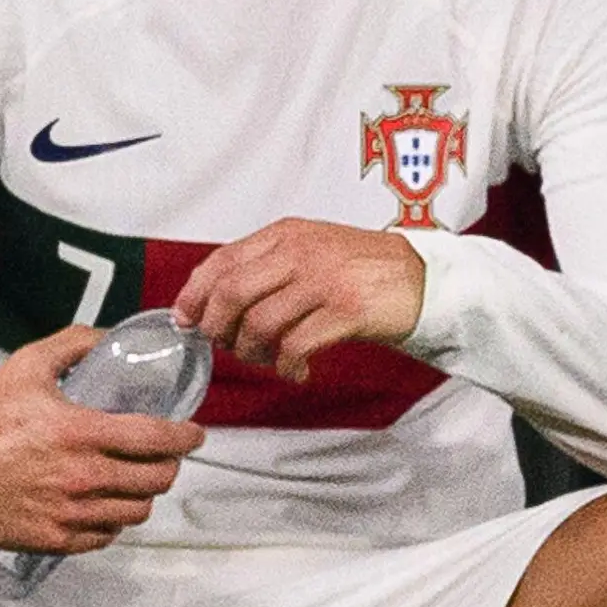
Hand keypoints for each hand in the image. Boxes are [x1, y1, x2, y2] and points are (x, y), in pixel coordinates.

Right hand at [0, 323, 203, 555]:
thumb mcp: (29, 365)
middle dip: (169, 466)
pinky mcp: (54, 539)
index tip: (194, 435)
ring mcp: (69, 512)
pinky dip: (114, 520)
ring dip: (145, 495)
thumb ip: (74, 344)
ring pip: (136, 511)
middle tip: (166, 457)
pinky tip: (107, 505)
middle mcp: (81, 476)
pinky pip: (106, 535)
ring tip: (138, 481)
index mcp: (81, 432)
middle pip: (156, 479)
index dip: (185, 437)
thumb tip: (108, 335)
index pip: (157, 439)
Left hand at [174, 220, 424, 381]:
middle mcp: (299, 253)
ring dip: (253, 352)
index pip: (221, 260)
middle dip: (218, 328)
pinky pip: (296, 346)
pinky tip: (296, 370)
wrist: (420, 277)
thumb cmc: (362, 268)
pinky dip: (287, 367)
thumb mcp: (309, 250)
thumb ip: (265, 266)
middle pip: (232, 293)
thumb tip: (213, 300)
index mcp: (285, 235)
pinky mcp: (346, 311)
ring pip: (259, 324)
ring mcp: (323, 281)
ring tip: (267, 359)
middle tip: (226, 345)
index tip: (186, 319)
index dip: (194, 294)